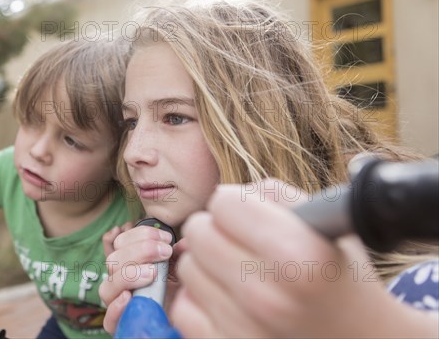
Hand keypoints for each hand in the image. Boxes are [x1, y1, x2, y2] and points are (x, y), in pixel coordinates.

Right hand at [99, 225, 177, 333]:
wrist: (184, 320)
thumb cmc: (180, 292)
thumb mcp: (182, 269)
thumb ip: (180, 254)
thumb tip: (183, 244)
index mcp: (130, 263)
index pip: (122, 242)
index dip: (142, 234)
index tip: (167, 238)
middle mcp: (120, 282)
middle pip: (113, 259)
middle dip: (140, 250)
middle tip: (165, 253)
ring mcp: (118, 304)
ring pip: (107, 286)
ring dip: (129, 274)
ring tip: (152, 273)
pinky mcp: (121, 326)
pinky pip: (108, 319)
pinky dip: (116, 307)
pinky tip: (129, 298)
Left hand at [171, 180, 433, 337]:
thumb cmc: (338, 277)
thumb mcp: (323, 225)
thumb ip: (272, 196)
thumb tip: (224, 195)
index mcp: (297, 255)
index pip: (223, 202)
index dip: (236, 203)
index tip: (248, 213)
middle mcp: (267, 296)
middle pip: (198, 233)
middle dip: (215, 228)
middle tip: (238, 240)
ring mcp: (242, 329)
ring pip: (187, 267)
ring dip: (206, 263)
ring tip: (238, 271)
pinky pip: (182, 308)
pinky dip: (199, 298)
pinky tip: (227, 298)